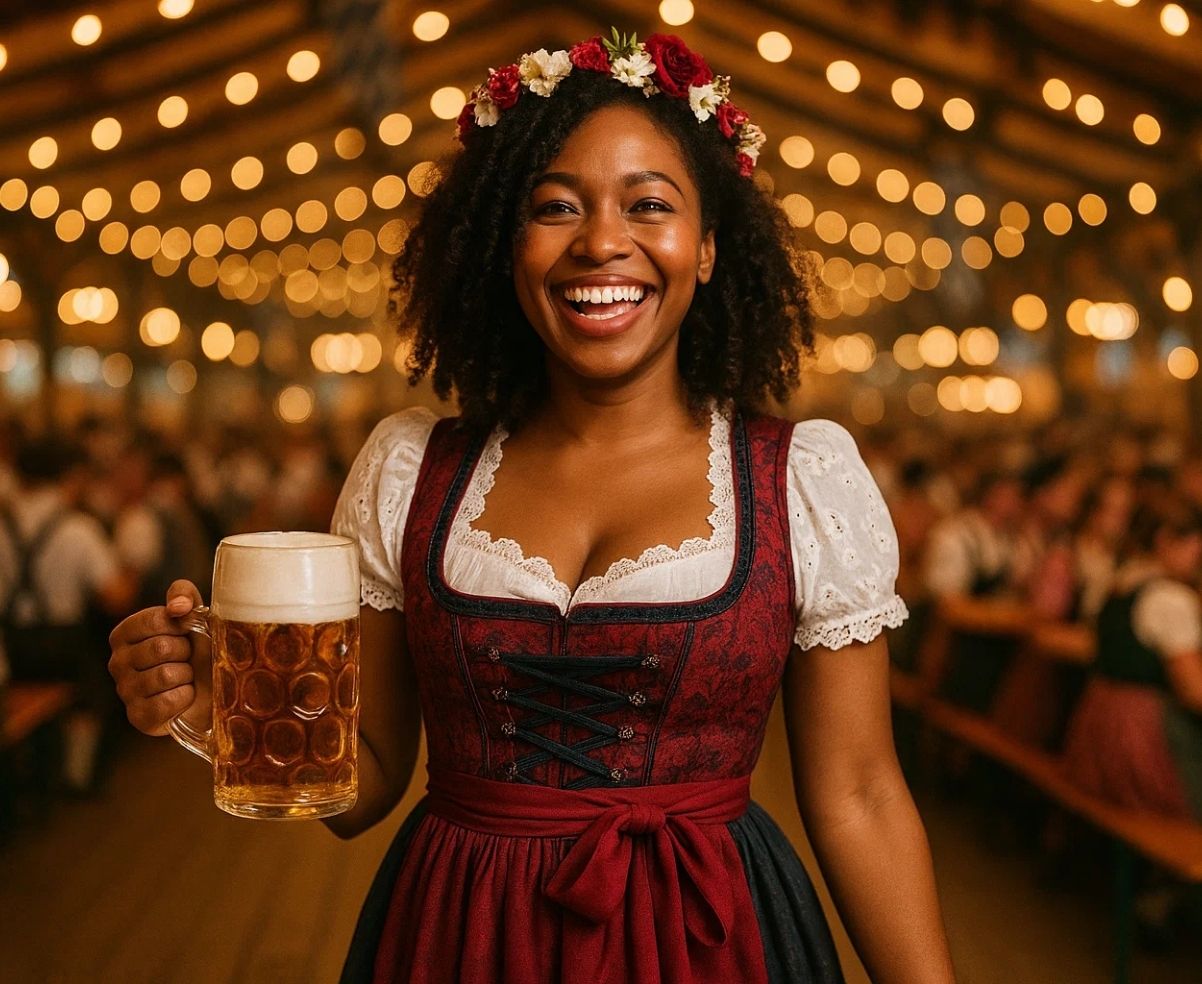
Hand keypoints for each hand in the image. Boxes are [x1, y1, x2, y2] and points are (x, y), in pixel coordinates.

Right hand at [108, 580, 211, 736]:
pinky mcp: (139, 717)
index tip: (186, 634)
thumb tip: (177, 606)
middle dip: (186, 652)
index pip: (156, 620)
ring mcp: (124, 691)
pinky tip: (184, 695)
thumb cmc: (199, 648)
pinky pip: (168, 702)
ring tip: (185, 677)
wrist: (212, 689)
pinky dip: (186, 697)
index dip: (182, 626)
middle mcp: (116, 662)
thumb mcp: (195, 615)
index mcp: (123, 633)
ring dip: (187, 675)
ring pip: (166, 675)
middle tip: (187, 658)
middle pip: (161, 647)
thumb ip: (184, 595)